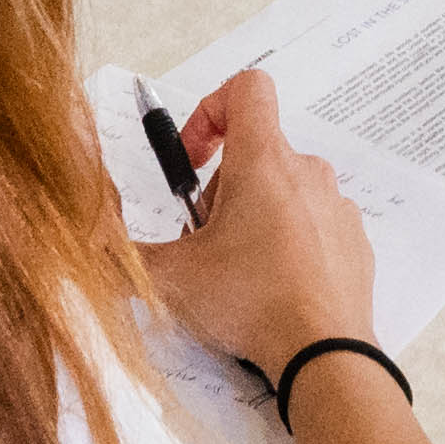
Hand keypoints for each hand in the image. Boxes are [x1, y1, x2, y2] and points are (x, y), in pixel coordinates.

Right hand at [141, 69, 380, 379]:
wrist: (325, 355)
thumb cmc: (251, 302)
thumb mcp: (172, 278)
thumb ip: (124, 256)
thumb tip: (91, 246)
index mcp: (264, 162)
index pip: (247, 89)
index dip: (211, 110)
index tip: (193, 159)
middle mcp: (307, 173)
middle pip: (256, 154)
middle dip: (221, 192)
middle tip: (204, 245)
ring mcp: (336, 207)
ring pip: (284, 193)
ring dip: (253, 220)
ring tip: (236, 275)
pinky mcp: (353, 243)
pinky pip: (313, 227)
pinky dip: (288, 246)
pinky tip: (273, 290)